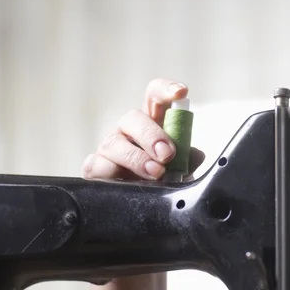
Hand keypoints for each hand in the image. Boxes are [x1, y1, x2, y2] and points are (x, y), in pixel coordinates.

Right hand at [82, 78, 204, 180]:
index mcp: (152, 123)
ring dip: (136, 159)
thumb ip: (188, 158)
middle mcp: (128, 130)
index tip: (180, 93)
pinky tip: (124, 182)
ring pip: (113, 143)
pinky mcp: (94, 167)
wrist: (141, 201)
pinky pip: (95, 165)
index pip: (154, 96)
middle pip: (133, 117)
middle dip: (151, 135)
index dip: (165, 89)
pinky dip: (109, 173)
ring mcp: (110, 147)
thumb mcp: (180, 166)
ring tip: (155, 173)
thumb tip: (195, 155)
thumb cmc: (162, 177)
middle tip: (167, 154)